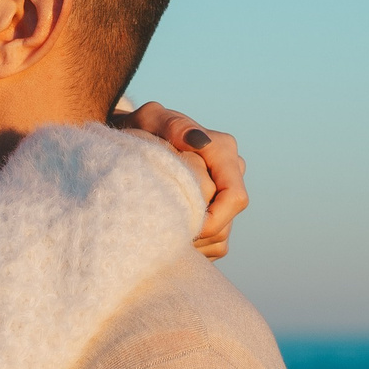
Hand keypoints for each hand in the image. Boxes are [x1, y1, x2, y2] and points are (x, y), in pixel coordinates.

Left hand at [111, 99, 247, 259]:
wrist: (134, 143)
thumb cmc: (140, 129)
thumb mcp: (150, 120)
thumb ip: (172, 125)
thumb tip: (197, 140)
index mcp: (222, 150)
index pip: (234, 198)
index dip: (211, 221)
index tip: (178, 227)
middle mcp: (232, 172)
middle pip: (226, 223)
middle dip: (195, 235)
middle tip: (158, 232)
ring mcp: (227, 195)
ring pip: (220, 238)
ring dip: (190, 244)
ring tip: (157, 232)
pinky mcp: (221, 214)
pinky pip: (214, 247)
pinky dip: (191, 248)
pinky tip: (166, 237)